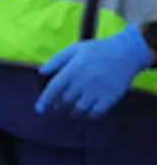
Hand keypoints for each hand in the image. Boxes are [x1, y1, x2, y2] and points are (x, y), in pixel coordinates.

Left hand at [35, 24, 153, 118]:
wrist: (125, 53)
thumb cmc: (97, 50)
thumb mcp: (74, 49)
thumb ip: (57, 60)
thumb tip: (41, 72)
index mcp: (72, 69)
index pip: (54, 89)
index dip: (45, 100)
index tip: (39, 109)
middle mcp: (83, 82)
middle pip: (64, 101)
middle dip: (58, 106)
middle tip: (57, 107)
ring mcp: (97, 92)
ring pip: (79, 109)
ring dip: (72, 112)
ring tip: (70, 109)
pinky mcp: (109, 99)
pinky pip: (95, 113)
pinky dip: (88, 115)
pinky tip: (87, 110)